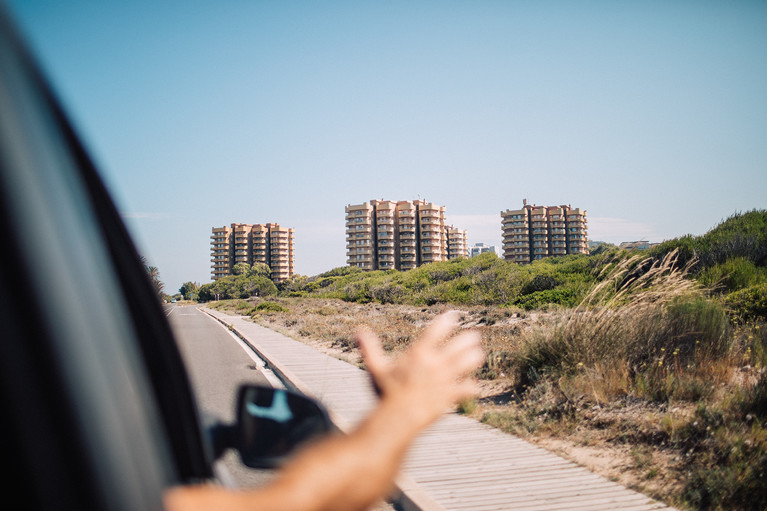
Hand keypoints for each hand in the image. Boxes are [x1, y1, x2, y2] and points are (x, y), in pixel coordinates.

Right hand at [356, 310, 484, 429]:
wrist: (398, 418)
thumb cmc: (385, 393)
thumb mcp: (375, 368)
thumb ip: (370, 348)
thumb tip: (358, 331)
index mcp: (418, 353)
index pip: (436, 331)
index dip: (447, 321)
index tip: (454, 315)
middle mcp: (435, 363)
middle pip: (458, 345)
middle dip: (468, 340)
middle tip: (474, 337)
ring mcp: (444, 379)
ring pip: (467, 363)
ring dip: (474, 358)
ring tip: (479, 354)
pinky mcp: (450, 395)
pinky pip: (466, 389)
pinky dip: (471, 388)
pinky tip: (475, 387)